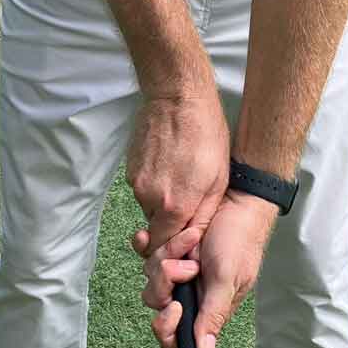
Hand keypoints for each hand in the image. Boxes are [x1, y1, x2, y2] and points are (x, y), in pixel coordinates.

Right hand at [127, 92, 228, 258]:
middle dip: (170, 224)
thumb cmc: (206, 136)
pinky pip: (142, 188)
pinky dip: (155, 184)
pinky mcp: (129, 169)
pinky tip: (170, 165)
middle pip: (156, 227)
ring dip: (164, 201)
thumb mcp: (218, 181)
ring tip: (182, 176)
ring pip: (149, 207)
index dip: (173, 248)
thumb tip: (191, 239)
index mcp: (175, 206)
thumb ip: (202, 216)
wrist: (178, 100)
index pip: (163, 247)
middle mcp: (150, 198)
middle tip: (189, 201)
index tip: (183, 241)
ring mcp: (136, 183)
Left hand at [148, 191, 279, 347]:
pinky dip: (148, 243)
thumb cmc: (241, 239)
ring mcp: (175, 270)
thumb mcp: (229, 278)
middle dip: (166, 283)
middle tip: (187, 265)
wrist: (238, 198)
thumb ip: (214, 313)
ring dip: (166, 254)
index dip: (167, 329)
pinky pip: (144, 252)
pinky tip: (157, 234)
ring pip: (149, 276)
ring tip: (190, 239)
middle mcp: (188, 292)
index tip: (173, 307)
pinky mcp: (166, 248)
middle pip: (156, 304)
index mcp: (206, 307)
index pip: (176, 337)